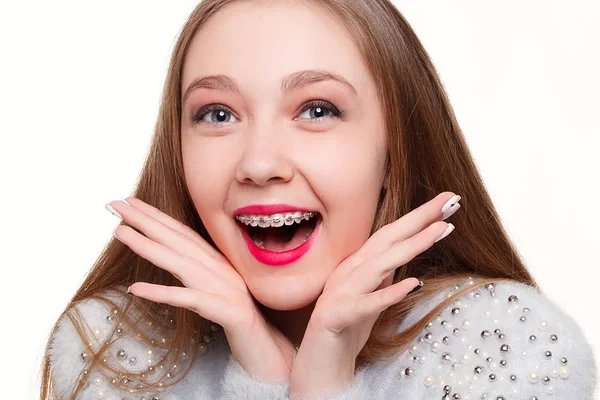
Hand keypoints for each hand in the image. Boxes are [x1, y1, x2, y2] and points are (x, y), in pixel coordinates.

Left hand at [107, 197, 294, 382]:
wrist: (269, 350)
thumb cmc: (239, 321)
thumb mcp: (216, 293)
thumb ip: (198, 275)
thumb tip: (172, 260)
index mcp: (218, 264)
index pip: (183, 234)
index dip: (157, 216)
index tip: (130, 202)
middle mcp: (222, 271)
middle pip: (179, 241)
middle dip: (146, 220)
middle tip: (115, 204)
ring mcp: (226, 290)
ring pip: (182, 264)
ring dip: (150, 246)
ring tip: (120, 233)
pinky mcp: (228, 312)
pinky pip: (191, 301)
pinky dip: (163, 293)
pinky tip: (136, 289)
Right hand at [289, 191, 459, 398]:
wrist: (318, 365)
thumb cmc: (346, 329)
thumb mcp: (372, 297)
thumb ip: (384, 277)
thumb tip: (404, 257)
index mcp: (357, 266)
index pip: (391, 235)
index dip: (419, 217)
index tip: (447, 202)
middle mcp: (348, 272)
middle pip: (386, 239)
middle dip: (420, 218)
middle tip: (450, 200)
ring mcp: (340, 293)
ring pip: (378, 264)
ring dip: (410, 246)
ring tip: (441, 231)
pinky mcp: (336, 317)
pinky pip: (366, 304)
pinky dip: (389, 293)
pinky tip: (414, 284)